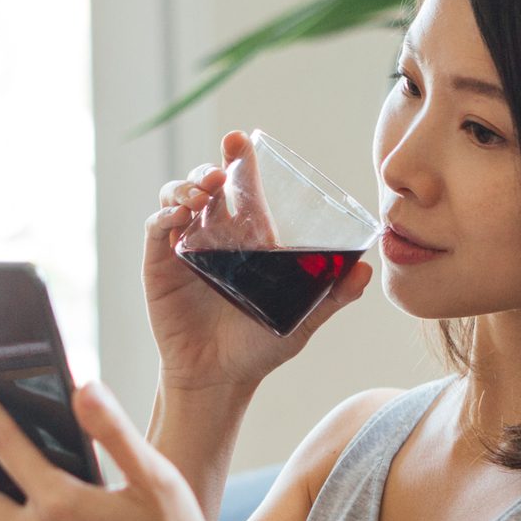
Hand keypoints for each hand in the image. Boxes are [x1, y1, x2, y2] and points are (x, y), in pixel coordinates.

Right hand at [146, 130, 374, 393]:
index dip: (240, 161)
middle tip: (221, 167)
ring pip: (177, 197)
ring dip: (186, 186)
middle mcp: (214, 235)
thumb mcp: (302, 319)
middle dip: (210, 167)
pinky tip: (179, 217)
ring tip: (201, 194)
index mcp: (247, 238)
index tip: (242, 140)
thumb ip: (332, 296)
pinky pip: (157, 228)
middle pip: (206, 184)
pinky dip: (165, 215)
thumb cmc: (259, 347)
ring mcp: (184, 247)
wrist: (219, 379)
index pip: (242, 188)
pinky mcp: (160, 264)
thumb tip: (364, 270)